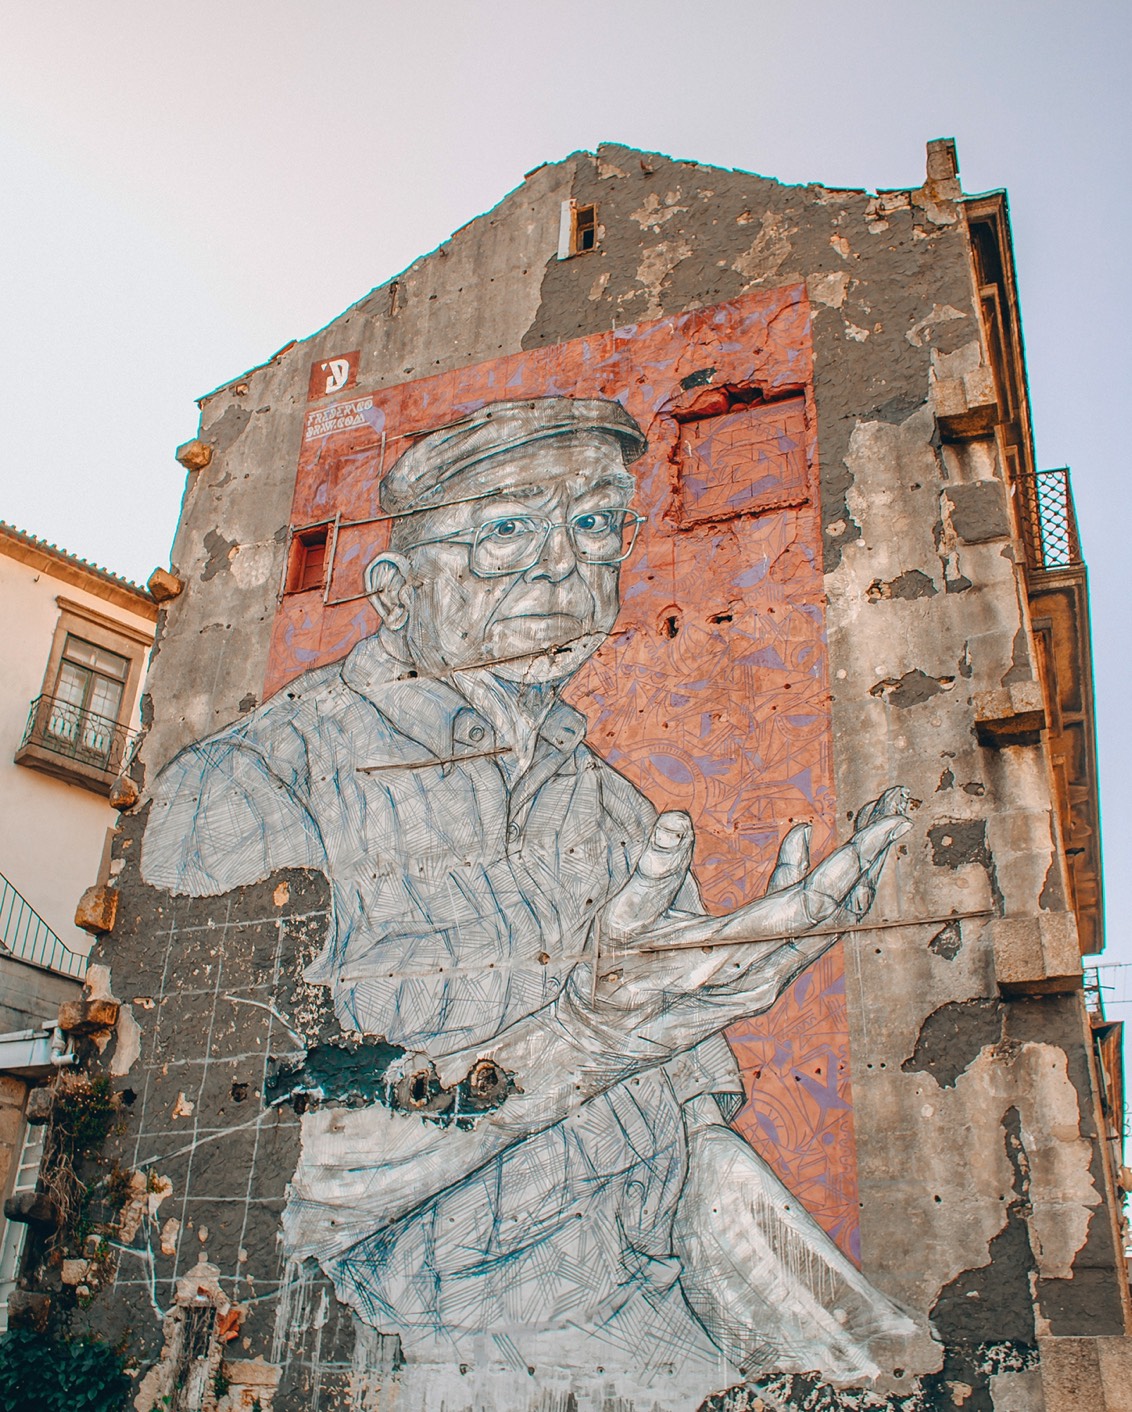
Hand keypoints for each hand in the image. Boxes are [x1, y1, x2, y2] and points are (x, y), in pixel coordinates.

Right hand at [589, 788, 911, 1015]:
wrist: (601, 1045)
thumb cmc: (607, 983)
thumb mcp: (621, 922)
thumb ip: (654, 871)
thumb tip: (677, 817)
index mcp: (736, 956)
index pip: (815, 904)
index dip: (856, 859)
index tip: (892, 820)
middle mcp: (764, 975)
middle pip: (839, 911)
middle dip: (871, 855)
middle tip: (895, 804)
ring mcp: (765, 980)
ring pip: (827, 924)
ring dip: (851, 870)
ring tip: (869, 817)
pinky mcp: (756, 978)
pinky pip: (797, 930)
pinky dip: (803, 883)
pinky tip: (798, 839)